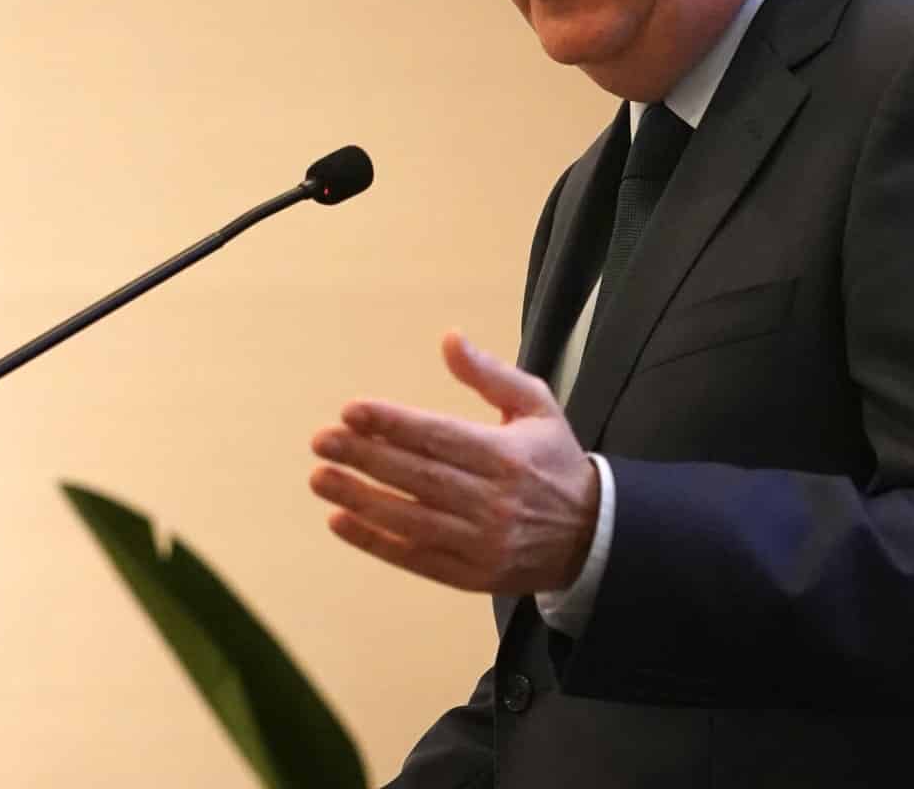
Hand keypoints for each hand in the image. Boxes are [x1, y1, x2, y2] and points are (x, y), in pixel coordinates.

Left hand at [310, 331, 599, 595]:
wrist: (592, 536)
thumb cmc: (554, 462)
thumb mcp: (536, 407)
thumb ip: (491, 374)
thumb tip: (449, 339)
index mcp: (507, 454)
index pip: (439, 436)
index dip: (393, 424)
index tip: (352, 410)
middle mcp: (493, 499)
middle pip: (419, 476)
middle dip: (366, 457)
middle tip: (323, 441)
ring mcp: (481, 542)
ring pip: (412, 519)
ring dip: (361, 499)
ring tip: (321, 478)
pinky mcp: (471, 575)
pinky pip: (416, 558)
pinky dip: (376, 542)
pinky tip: (340, 522)